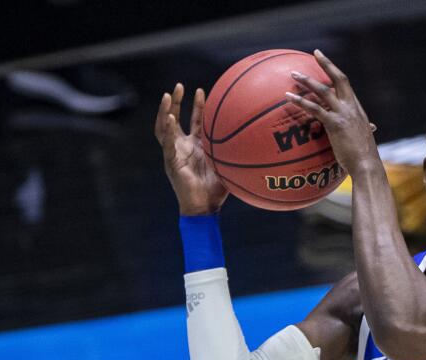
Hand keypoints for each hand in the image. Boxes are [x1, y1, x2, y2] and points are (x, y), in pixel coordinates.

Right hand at [154, 83, 228, 214]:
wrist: (204, 208)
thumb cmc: (217, 192)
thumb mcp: (230, 167)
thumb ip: (239, 155)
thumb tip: (260, 145)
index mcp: (196, 147)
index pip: (194, 122)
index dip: (198, 107)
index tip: (203, 91)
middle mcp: (183, 147)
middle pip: (176, 119)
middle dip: (178, 102)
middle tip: (180, 85)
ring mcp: (175, 153)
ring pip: (165, 127)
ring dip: (166, 111)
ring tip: (169, 95)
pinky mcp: (170, 161)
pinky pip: (167, 142)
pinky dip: (166, 128)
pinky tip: (168, 117)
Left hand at [285, 50, 379, 176]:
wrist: (367, 166)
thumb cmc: (364, 158)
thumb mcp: (363, 139)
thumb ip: (363, 130)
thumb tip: (370, 129)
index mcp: (357, 110)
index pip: (345, 85)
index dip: (334, 71)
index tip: (323, 59)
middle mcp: (352, 108)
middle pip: (339, 79)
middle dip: (327, 64)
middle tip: (315, 53)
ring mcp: (344, 115)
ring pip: (324, 91)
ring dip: (308, 81)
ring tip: (293, 74)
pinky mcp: (335, 124)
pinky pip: (315, 109)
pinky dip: (301, 102)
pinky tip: (288, 97)